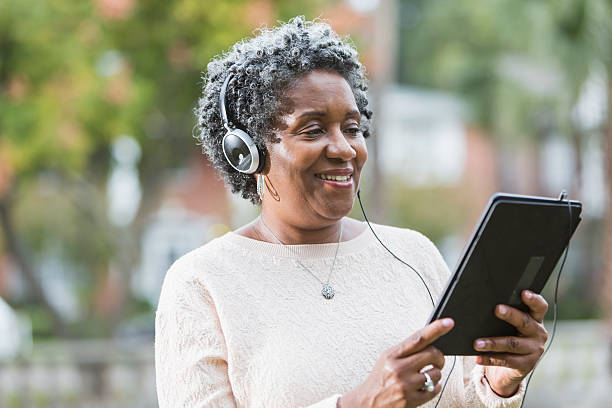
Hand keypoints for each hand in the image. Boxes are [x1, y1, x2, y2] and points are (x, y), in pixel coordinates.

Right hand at [339, 318, 453, 407]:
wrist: (368, 403)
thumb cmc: (379, 380)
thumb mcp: (387, 359)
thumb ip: (405, 350)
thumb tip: (426, 337)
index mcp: (392, 355)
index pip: (418, 338)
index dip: (435, 329)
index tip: (448, 322)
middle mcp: (398, 369)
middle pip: (432, 354)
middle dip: (439, 357)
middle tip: (437, 361)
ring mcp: (406, 385)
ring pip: (436, 373)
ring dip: (435, 374)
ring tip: (425, 376)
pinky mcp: (411, 400)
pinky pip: (435, 389)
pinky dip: (434, 387)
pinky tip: (425, 386)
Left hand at [473, 290, 548, 396]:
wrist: (512, 367)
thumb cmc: (509, 336)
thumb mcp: (510, 325)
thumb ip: (505, 315)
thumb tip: (481, 306)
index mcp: (535, 319)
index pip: (539, 307)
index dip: (533, 299)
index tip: (524, 293)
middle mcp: (537, 333)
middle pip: (524, 322)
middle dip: (510, 315)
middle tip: (497, 309)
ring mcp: (533, 350)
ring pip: (512, 343)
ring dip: (492, 342)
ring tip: (477, 343)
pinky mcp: (526, 365)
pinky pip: (505, 361)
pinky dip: (489, 359)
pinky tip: (478, 357)